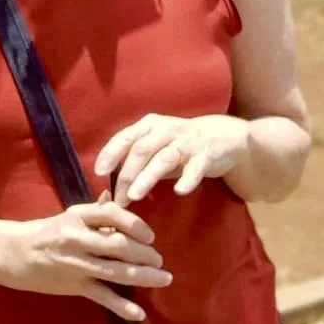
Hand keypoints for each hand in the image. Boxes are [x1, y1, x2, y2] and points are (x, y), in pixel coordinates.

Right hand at [0, 200, 170, 320]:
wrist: (15, 254)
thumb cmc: (47, 233)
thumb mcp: (69, 216)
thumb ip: (96, 211)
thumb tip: (115, 197)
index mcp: (78, 216)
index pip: (112, 214)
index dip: (136, 224)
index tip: (150, 235)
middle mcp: (78, 238)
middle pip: (119, 245)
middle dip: (145, 254)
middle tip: (159, 259)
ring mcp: (76, 263)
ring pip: (116, 271)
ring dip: (144, 276)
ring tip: (163, 278)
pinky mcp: (74, 285)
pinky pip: (102, 296)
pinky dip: (121, 307)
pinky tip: (139, 314)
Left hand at [95, 114, 249, 207]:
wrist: (224, 135)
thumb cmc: (181, 143)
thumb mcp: (157, 144)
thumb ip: (138, 160)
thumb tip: (113, 185)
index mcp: (151, 125)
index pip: (126, 137)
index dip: (111, 153)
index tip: (99, 171)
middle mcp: (167, 129)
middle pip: (142, 150)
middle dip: (127, 174)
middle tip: (119, 198)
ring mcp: (188, 141)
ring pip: (164, 158)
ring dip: (148, 177)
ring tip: (136, 196)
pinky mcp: (207, 153)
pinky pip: (196, 166)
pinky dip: (188, 178)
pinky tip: (180, 190)